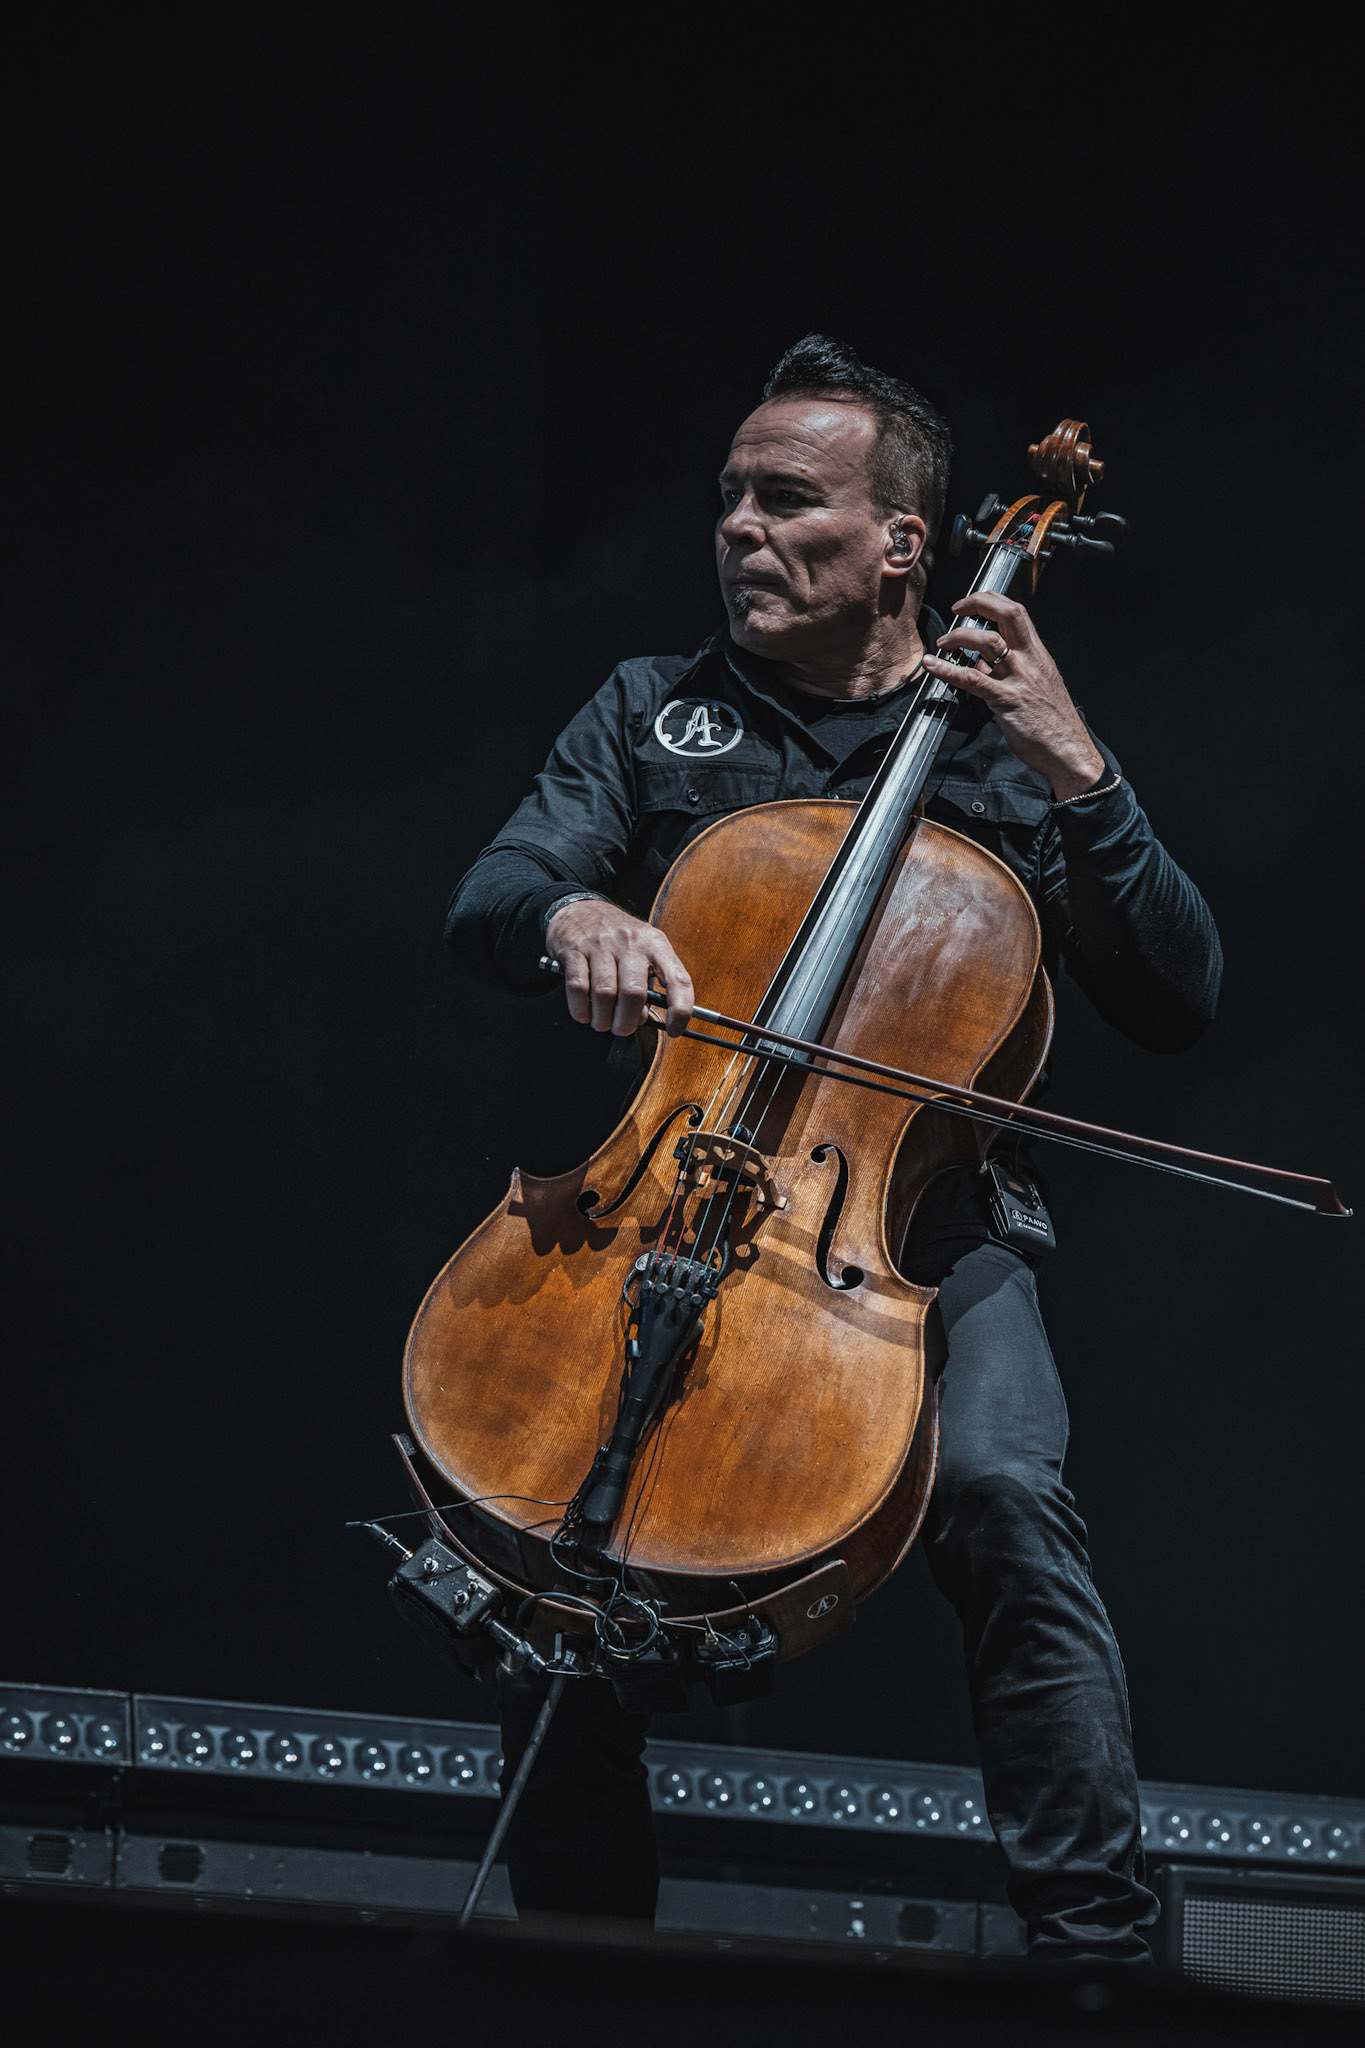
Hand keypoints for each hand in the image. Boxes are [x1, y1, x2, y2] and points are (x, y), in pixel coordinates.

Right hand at [545, 898, 694, 1036]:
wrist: (579, 908)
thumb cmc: (616, 938)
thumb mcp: (642, 951)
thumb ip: (648, 983)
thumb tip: (641, 1018)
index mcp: (655, 944)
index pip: (678, 979)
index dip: (680, 1010)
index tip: (674, 1030)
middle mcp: (631, 942)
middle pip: (634, 994)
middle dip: (627, 1022)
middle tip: (622, 1028)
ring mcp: (601, 944)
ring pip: (605, 994)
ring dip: (603, 1019)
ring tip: (602, 1023)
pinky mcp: (574, 950)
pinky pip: (578, 988)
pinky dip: (580, 1009)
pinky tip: (584, 1013)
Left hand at [923, 592, 1105, 800]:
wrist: (1069, 751)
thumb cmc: (1053, 723)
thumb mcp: (1035, 687)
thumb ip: (1009, 672)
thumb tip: (981, 664)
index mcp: (1038, 655)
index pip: (1017, 613)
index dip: (992, 600)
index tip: (973, 602)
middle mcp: (1030, 661)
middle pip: (1009, 614)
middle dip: (979, 602)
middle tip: (958, 607)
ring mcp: (1019, 679)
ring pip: (989, 642)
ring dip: (960, 636)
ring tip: (943, 642)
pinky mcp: (1007, 701)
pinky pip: (973, 680)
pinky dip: (948, 670)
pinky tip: (932, 665)